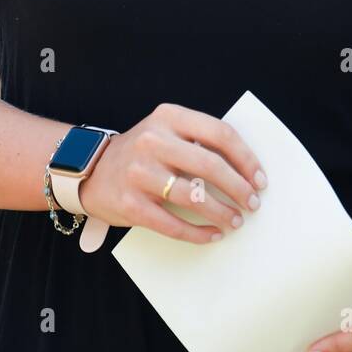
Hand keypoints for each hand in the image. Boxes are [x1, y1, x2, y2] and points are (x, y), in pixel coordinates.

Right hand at [76, 102, 267, 244]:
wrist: (90, 169)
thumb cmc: (142, 152)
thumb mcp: (167, 131)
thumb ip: (199, 141)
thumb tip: (246, 168)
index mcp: (169, 117)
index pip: (220, 134)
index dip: (246, 159)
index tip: (260, 179)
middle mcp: (153, 141)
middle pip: (210, 166)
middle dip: (239, 188)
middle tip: (253, 203)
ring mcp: (139, 173)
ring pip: (193, 197)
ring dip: (221, 212)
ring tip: (236, 221)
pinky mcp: (130, 204)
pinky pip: (172, 224)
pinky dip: (198, 232)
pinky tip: (212, 234)